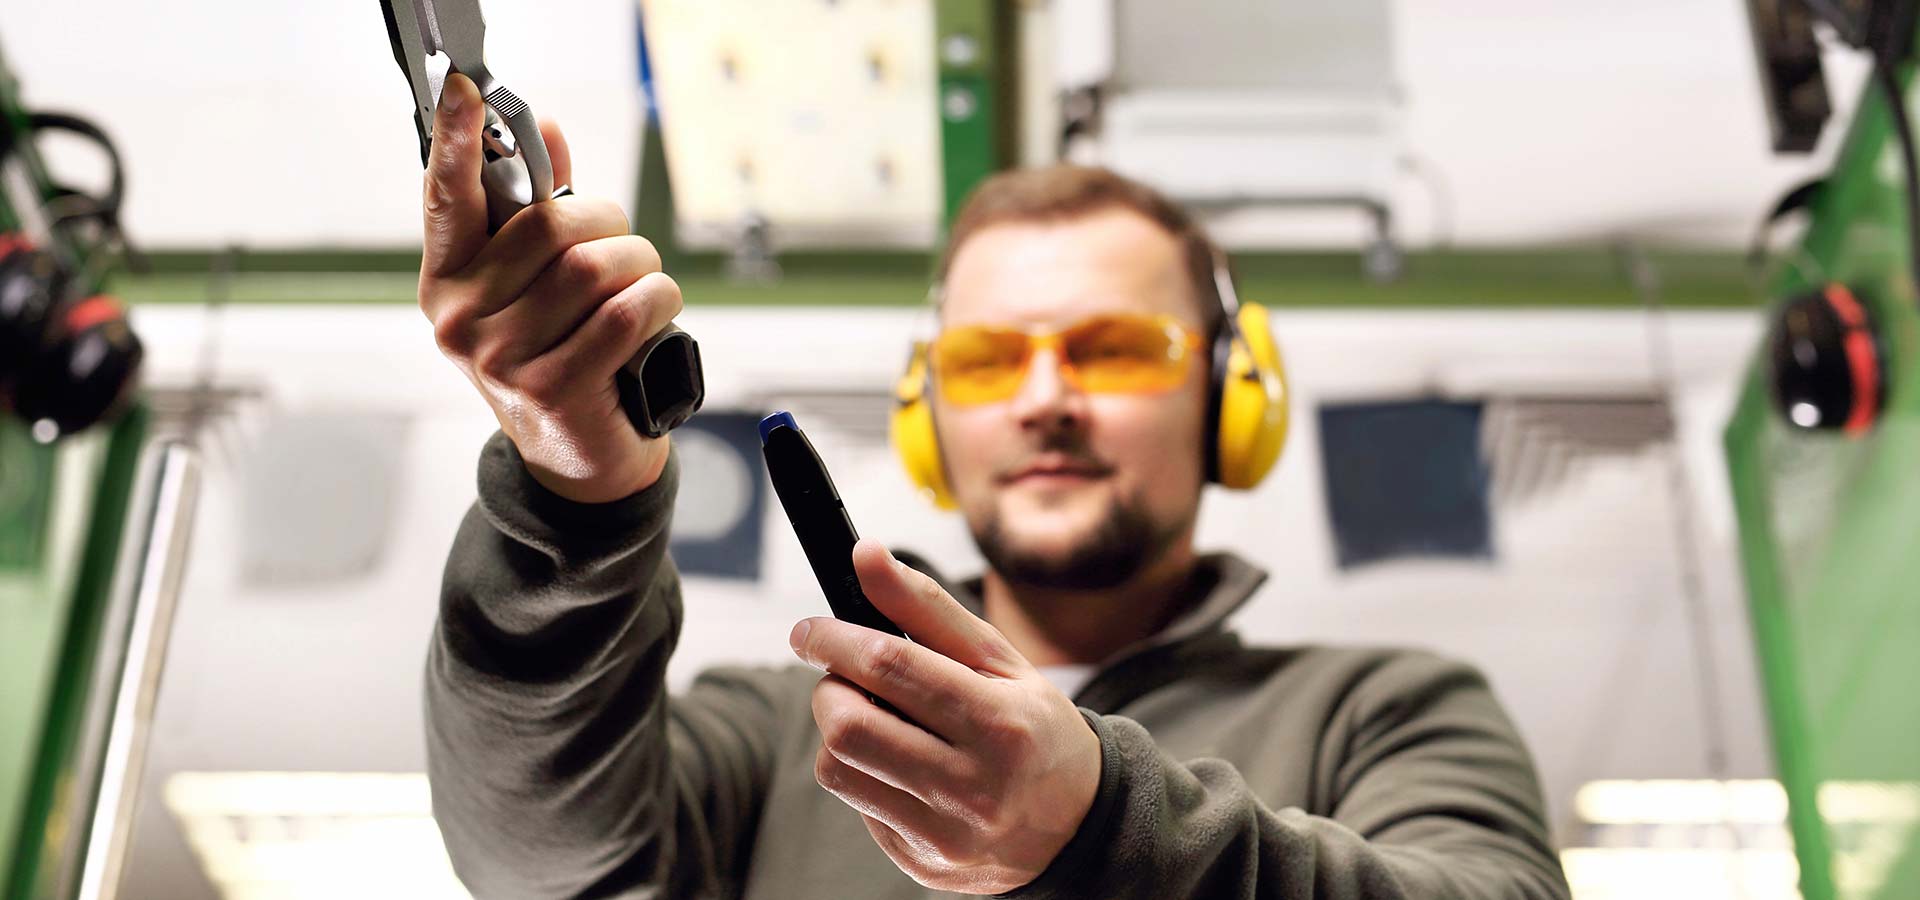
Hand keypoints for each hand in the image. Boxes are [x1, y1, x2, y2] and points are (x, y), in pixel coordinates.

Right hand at [418, 73, 680, 502]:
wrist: (579, 460)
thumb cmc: (559, 359)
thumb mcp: (535, 290)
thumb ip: (536, 212)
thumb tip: (545, 131)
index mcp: (447, 283)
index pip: (446, 199)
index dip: (458, 140)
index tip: (466, 89)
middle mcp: (461, 321)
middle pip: (552, 227)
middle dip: (610, 224)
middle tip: (626, 246)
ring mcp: (501, 360)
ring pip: (595, 268)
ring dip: (642, 265)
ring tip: (645, 283)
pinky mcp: (553, 389)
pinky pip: (625, 314)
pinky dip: (658, 301)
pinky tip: (659, 308)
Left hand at [789, 539, 1101, 894]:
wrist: (1077, 824)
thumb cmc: (1033, 727)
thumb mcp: (997, 659)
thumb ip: (927, 606)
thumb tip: (865, 554)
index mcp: (1001, 722)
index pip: (891, 667)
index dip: (835, 638)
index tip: (812, 630)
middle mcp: (974, 785)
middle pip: (849, 726)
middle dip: (830, 688)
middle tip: (845, 677)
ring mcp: (945, 833)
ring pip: (838, 768)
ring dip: (839, 730)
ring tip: (876, 718)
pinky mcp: (920, 861)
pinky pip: (858, 803)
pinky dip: (865, 772)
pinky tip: (902, 764)